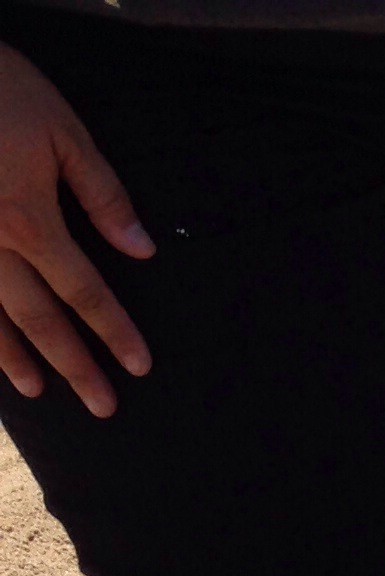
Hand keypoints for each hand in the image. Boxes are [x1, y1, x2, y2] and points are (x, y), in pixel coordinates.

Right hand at [0, 41, 151, 415]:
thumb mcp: (62, 131)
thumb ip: (103, 194)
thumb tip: (142, 250)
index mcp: (28, 220)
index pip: (83, 292)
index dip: (113, 332)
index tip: (139, 367)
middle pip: (36, 317)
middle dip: (72, 364)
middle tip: (102, 406)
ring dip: (10, 355)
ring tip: (36, 390)